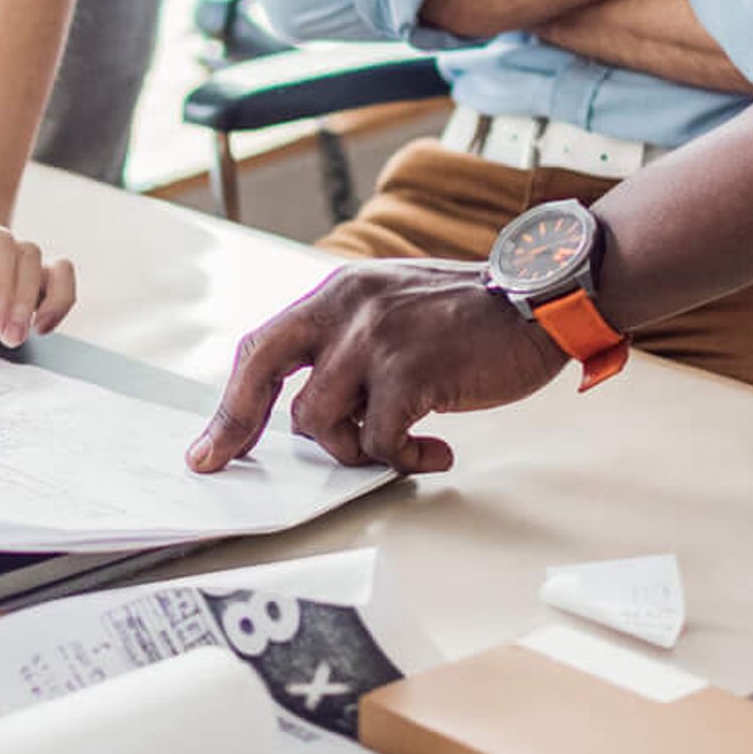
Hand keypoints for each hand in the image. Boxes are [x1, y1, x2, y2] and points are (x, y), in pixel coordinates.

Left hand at [186, 258, 568, 476]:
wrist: (541, 299)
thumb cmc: (471, 316)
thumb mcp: (393, 305)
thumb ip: (348, 341)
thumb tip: (310, 407)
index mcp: (338, 292)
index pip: (263, 346)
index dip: (233, 399)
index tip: (211, 443)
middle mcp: (347, 308)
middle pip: (262, 373)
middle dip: (237, 425)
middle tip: (222, 462)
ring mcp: (375, 339)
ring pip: (320, 420)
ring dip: (354, 448)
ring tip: (398, 444)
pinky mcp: (410, 373)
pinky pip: (379, 441)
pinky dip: (403, 459)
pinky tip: (435, 452)